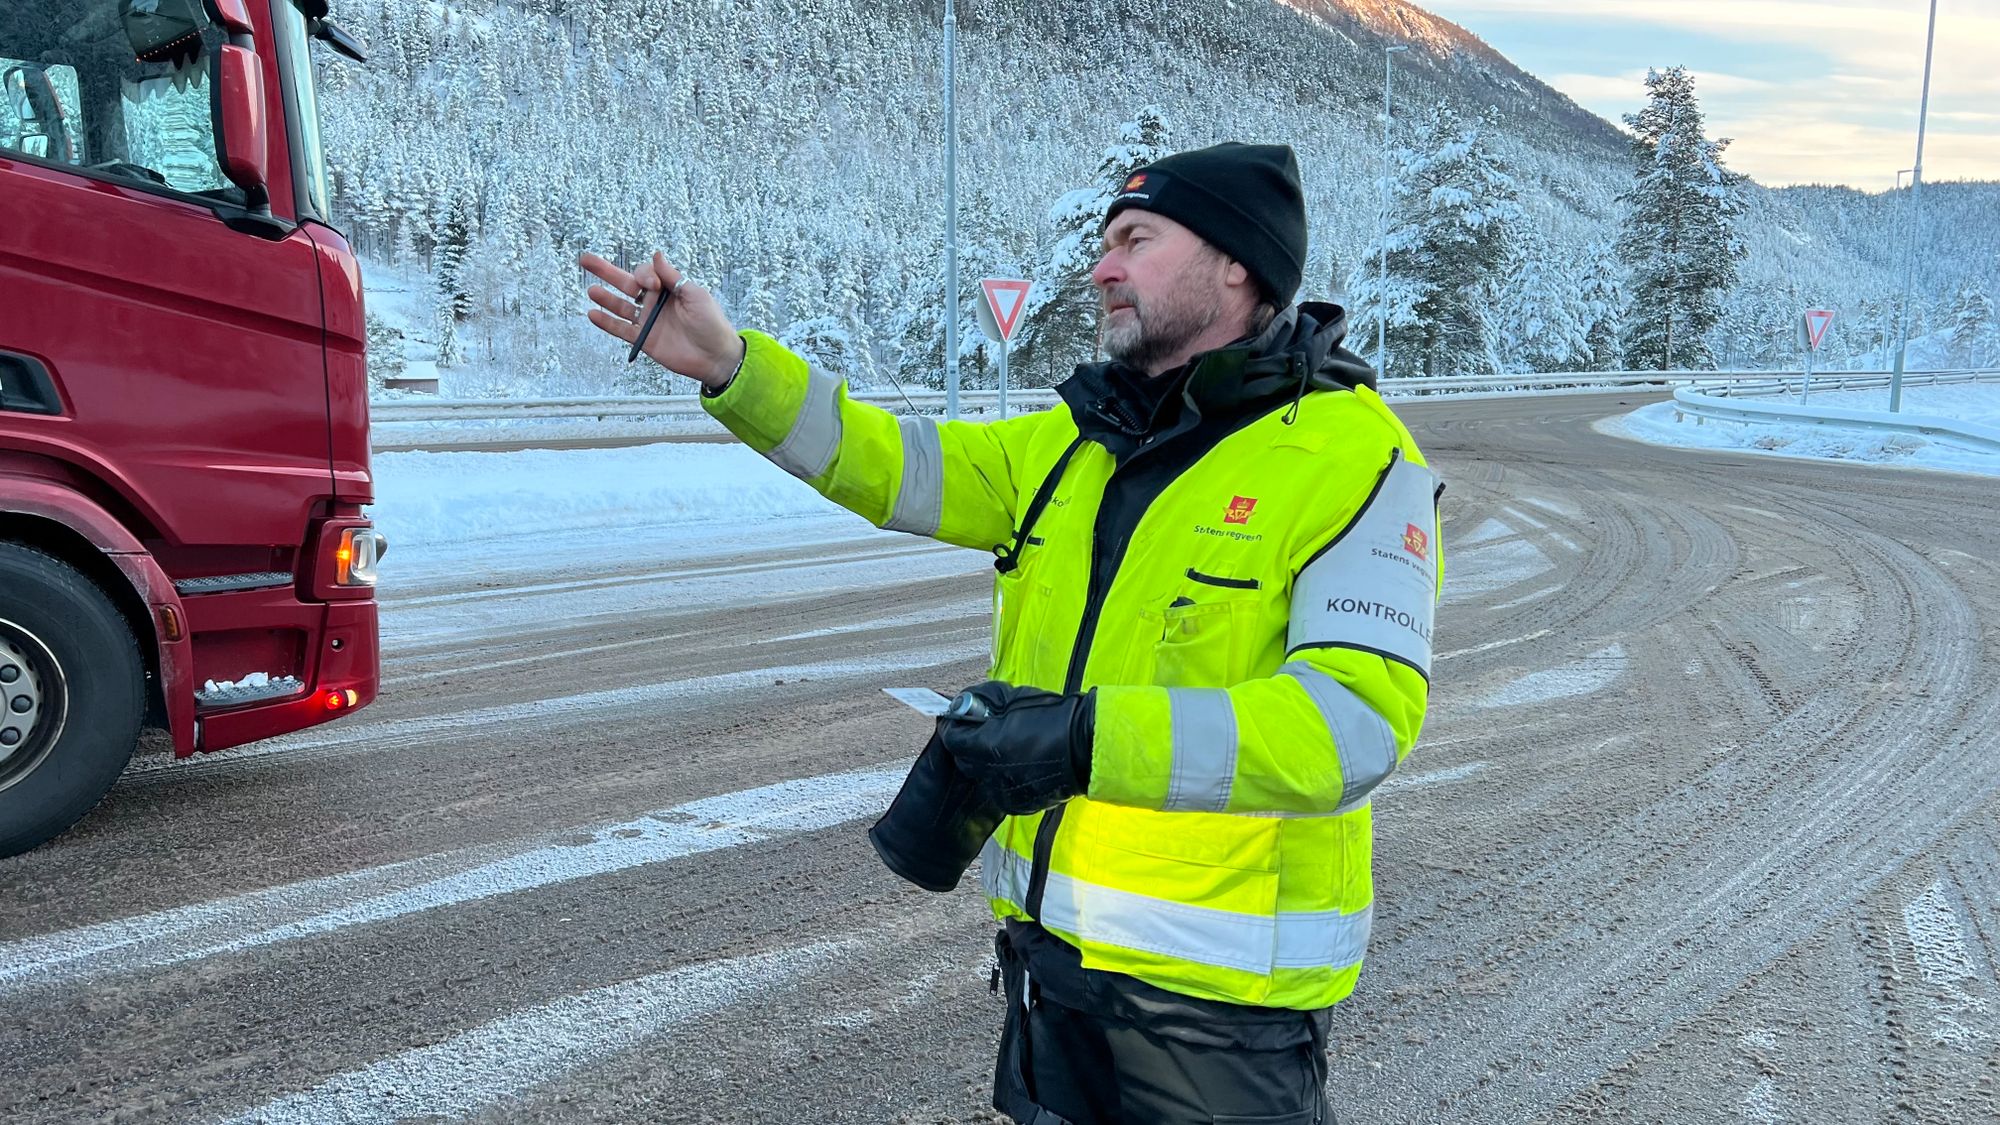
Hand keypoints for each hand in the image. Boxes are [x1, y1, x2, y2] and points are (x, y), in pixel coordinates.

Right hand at [578, 250, 743, 387]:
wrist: (715, 357)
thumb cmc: (711, 324)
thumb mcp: (696, 295)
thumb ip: (673, 277)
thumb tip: (656, 255)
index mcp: (668, 289)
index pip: (646, 273)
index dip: (644, 275)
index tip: (653, 285)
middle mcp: (655, 302)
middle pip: (626, 284)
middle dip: (606, 271)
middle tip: (586, 259)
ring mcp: (648, 321)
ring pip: (620, 306)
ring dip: (606, 298)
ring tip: (591, 290)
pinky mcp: (644, 339)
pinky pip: (621, 329)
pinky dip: (607, 323)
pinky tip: (593, 314)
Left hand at [936, 681, 1094, 814]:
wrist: (1089, 745)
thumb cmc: (1056, 717)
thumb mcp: (1015, 698)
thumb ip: (985, 701)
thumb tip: (966, 704)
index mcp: (989, 746)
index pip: (953, 739)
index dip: (952, 727)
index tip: (956, 719)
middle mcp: (993, 774)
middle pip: (964, 761)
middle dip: (967, 745)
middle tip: (979, 731)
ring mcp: (1006, 792)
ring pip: (982, 778)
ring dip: (985, 763)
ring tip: (1004, 747)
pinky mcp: (1020, 804)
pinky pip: (1000, 790)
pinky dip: (1002, 778)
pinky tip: (1018, 763)